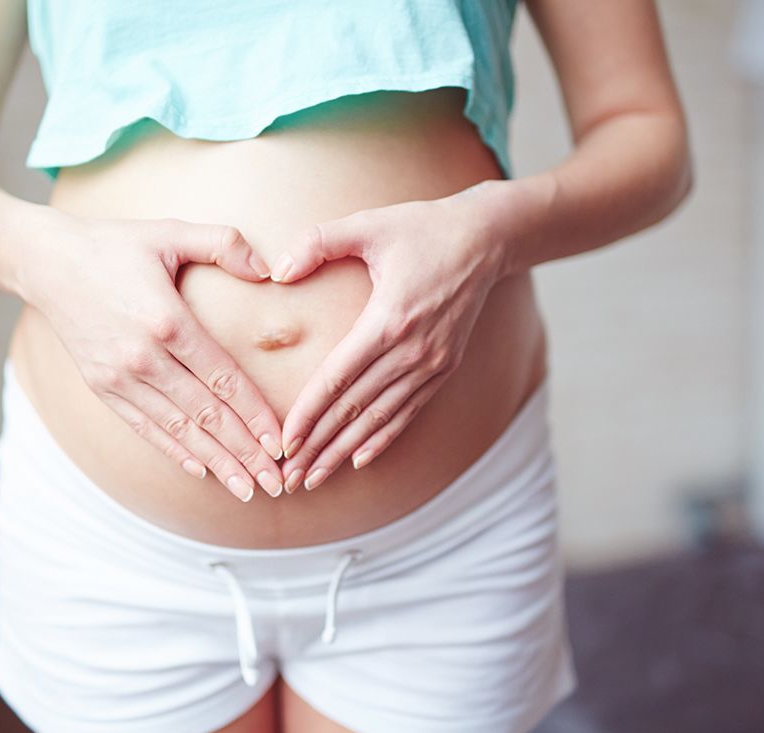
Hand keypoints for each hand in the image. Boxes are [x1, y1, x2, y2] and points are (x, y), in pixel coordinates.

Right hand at [18, 211, 285, 500]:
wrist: (45, 262)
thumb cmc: (115, 244)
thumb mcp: (170, 231)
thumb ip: (224, 243)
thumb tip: (269, 268)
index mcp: (165, 320)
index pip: (222, 377)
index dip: (254, 414)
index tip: (280, 443)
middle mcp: (142, 357)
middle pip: (205, 414)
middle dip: (243, 452)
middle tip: (276, 483)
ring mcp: (118, 377)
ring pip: (177, 429)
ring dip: (215, 462)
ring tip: (246, 488)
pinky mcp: (101, 387)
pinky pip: (144, 427)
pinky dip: (174, 451)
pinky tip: (201, 470)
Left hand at [269, 181, 509, 491]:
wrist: (486, 238)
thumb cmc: (421, 227)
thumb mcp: (368, 223)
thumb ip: (318, 241)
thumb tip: (277, 271)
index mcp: (389, 319)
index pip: (338, 380)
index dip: (308, 415)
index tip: (284, 442)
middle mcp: (413, 350)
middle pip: (355, 409)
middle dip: (318, 446)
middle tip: (288, 477)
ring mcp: (433, 363)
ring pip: (380, 418)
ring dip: (345, 452)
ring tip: (314, 478)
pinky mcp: (445, 367)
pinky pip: (408, 412)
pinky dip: (383, 438)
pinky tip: (360, 460)